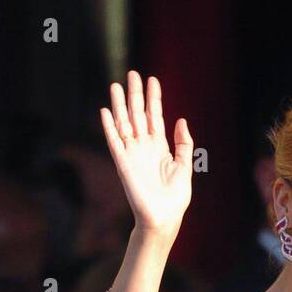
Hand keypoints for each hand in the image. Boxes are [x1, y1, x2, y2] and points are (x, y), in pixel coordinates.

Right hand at [100, 71, 193, 242]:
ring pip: (124, 123)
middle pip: (138, 114)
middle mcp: (144, 147)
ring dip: (120, 105)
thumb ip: (183, 143)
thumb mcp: (184, 166)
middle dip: (135, 94)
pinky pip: (114, 141)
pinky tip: (106, 111)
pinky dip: (109, 127)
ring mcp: (132, 153)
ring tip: (116, 85)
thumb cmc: (175, 197)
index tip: (153, 80)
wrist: (163, 217)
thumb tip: (181, 119)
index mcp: (160, 147)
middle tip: (132, 74)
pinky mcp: (122, 163)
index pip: (155, 117)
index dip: (154, 98)